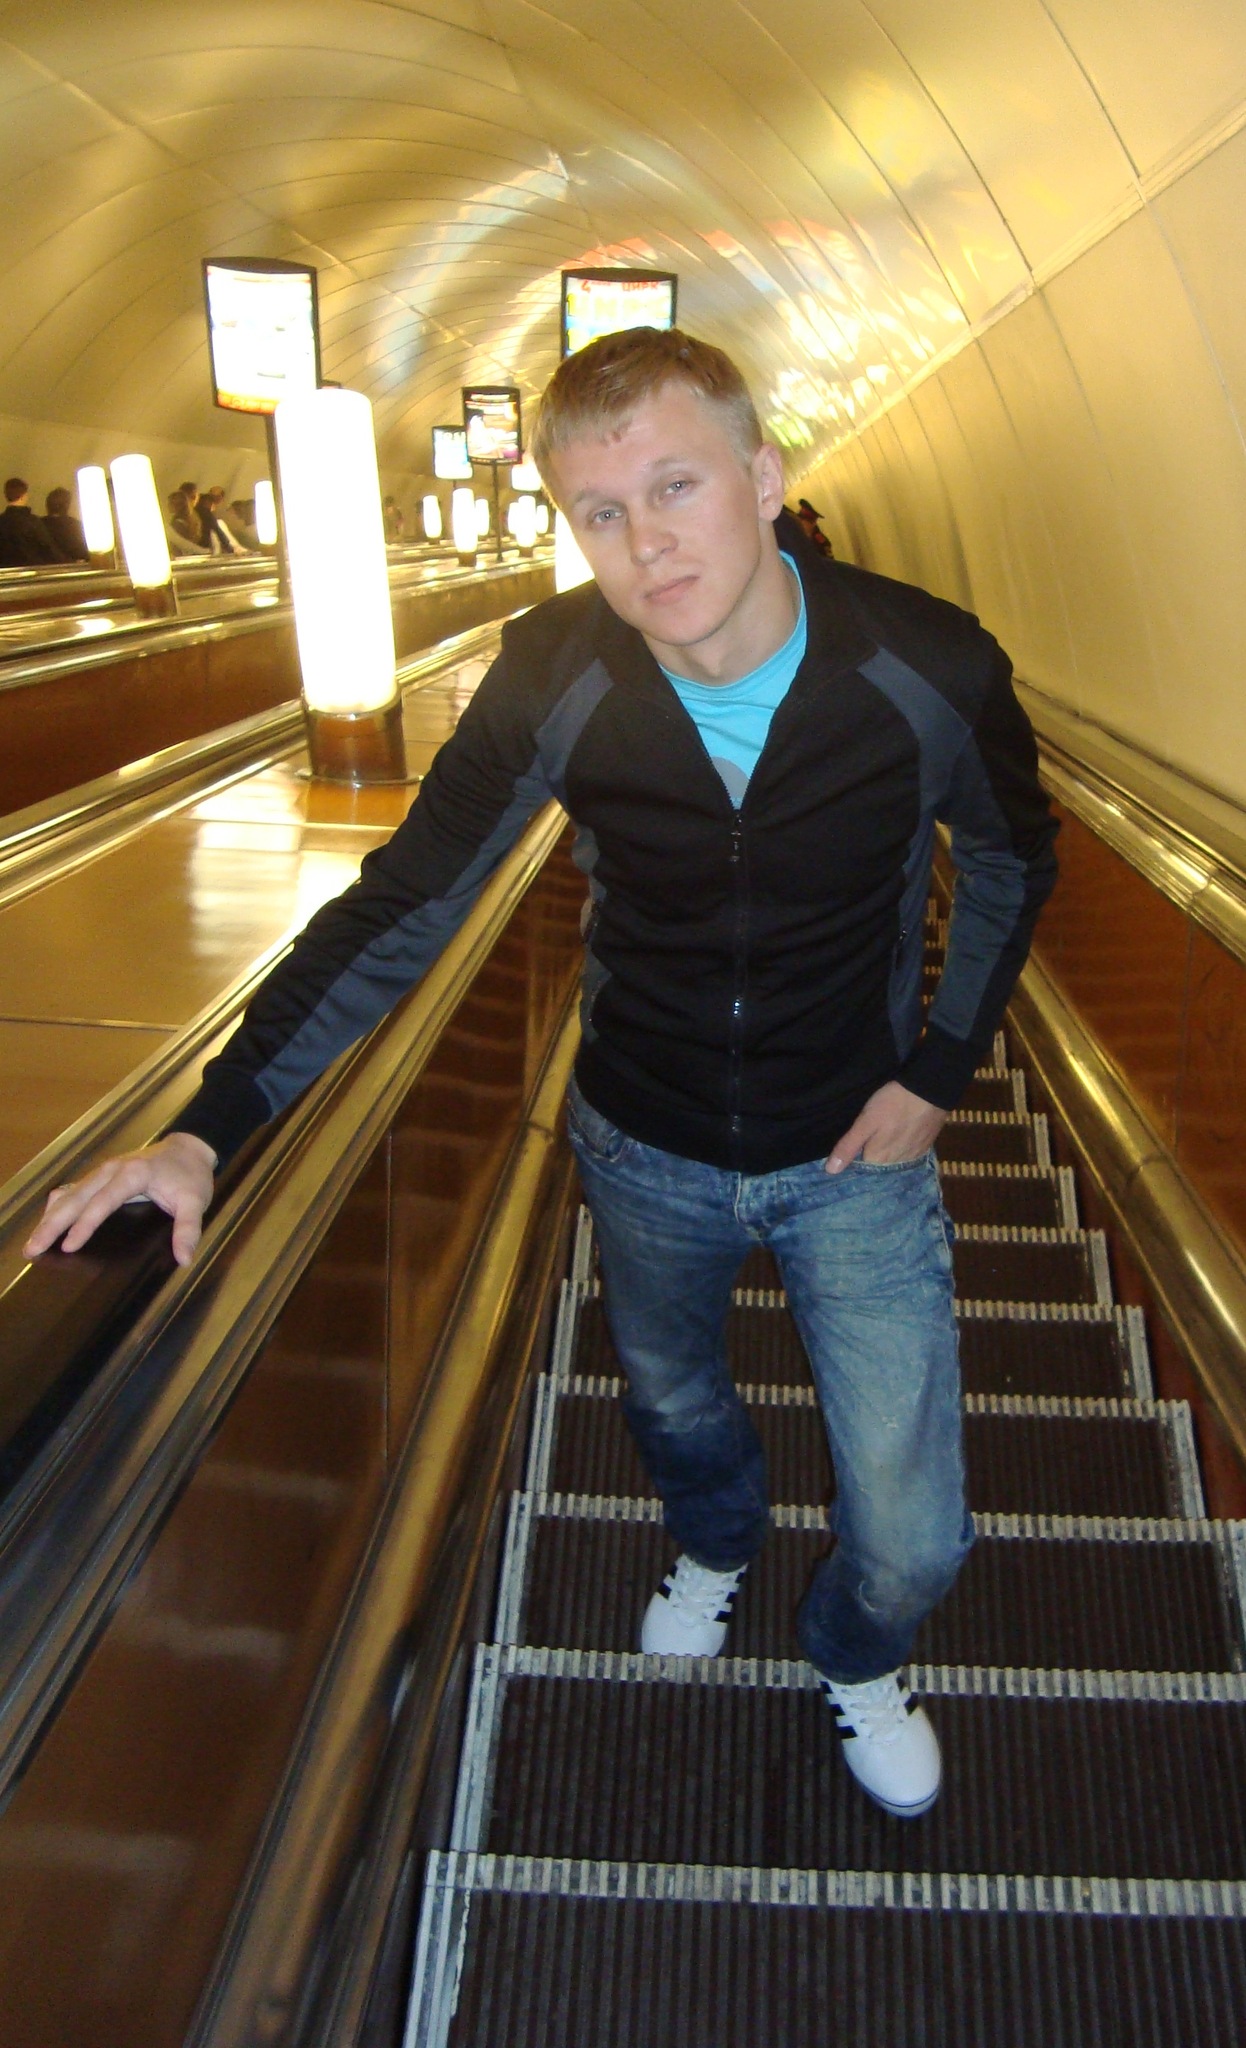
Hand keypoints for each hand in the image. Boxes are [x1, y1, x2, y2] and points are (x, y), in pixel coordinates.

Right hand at [22, 1132, 217, 1266]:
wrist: (189, 1148)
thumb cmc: (191, 1175)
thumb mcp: (196, 1201)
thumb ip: (188, 1229)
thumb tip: (184, 1258)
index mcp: (133, 1175)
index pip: (102, 1202)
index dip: (85, 1225)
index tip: (69, 1245)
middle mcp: (112, 1170)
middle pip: (76, 1199)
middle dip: (53, 1224)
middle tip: (34, 1249)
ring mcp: (103, 1171)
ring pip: (69, 1195)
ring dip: (49, 1218)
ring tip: (33, 1243)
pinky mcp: (101, 1175)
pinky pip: (73, 1190)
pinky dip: (58, 1207)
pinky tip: (47, 1223)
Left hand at [825, 1081, 946, 1173]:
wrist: (929, 1090)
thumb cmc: (893, 1104)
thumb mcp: (865, 1122)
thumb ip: (849, 1146)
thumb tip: (831, 1171)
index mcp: (879, 1160)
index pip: (860, 1173)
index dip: (851, 1166)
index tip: (842, 1160)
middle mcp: (896, 1164)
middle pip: (877, 1170)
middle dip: (868, 1163)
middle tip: (860, 1149)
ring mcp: (912, 1157)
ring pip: (892, 1164)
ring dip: (884, 1159)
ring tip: (877, 1146)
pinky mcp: (923, 1148)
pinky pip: (906, 1157)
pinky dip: (899, 1153)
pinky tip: (895, 1143)